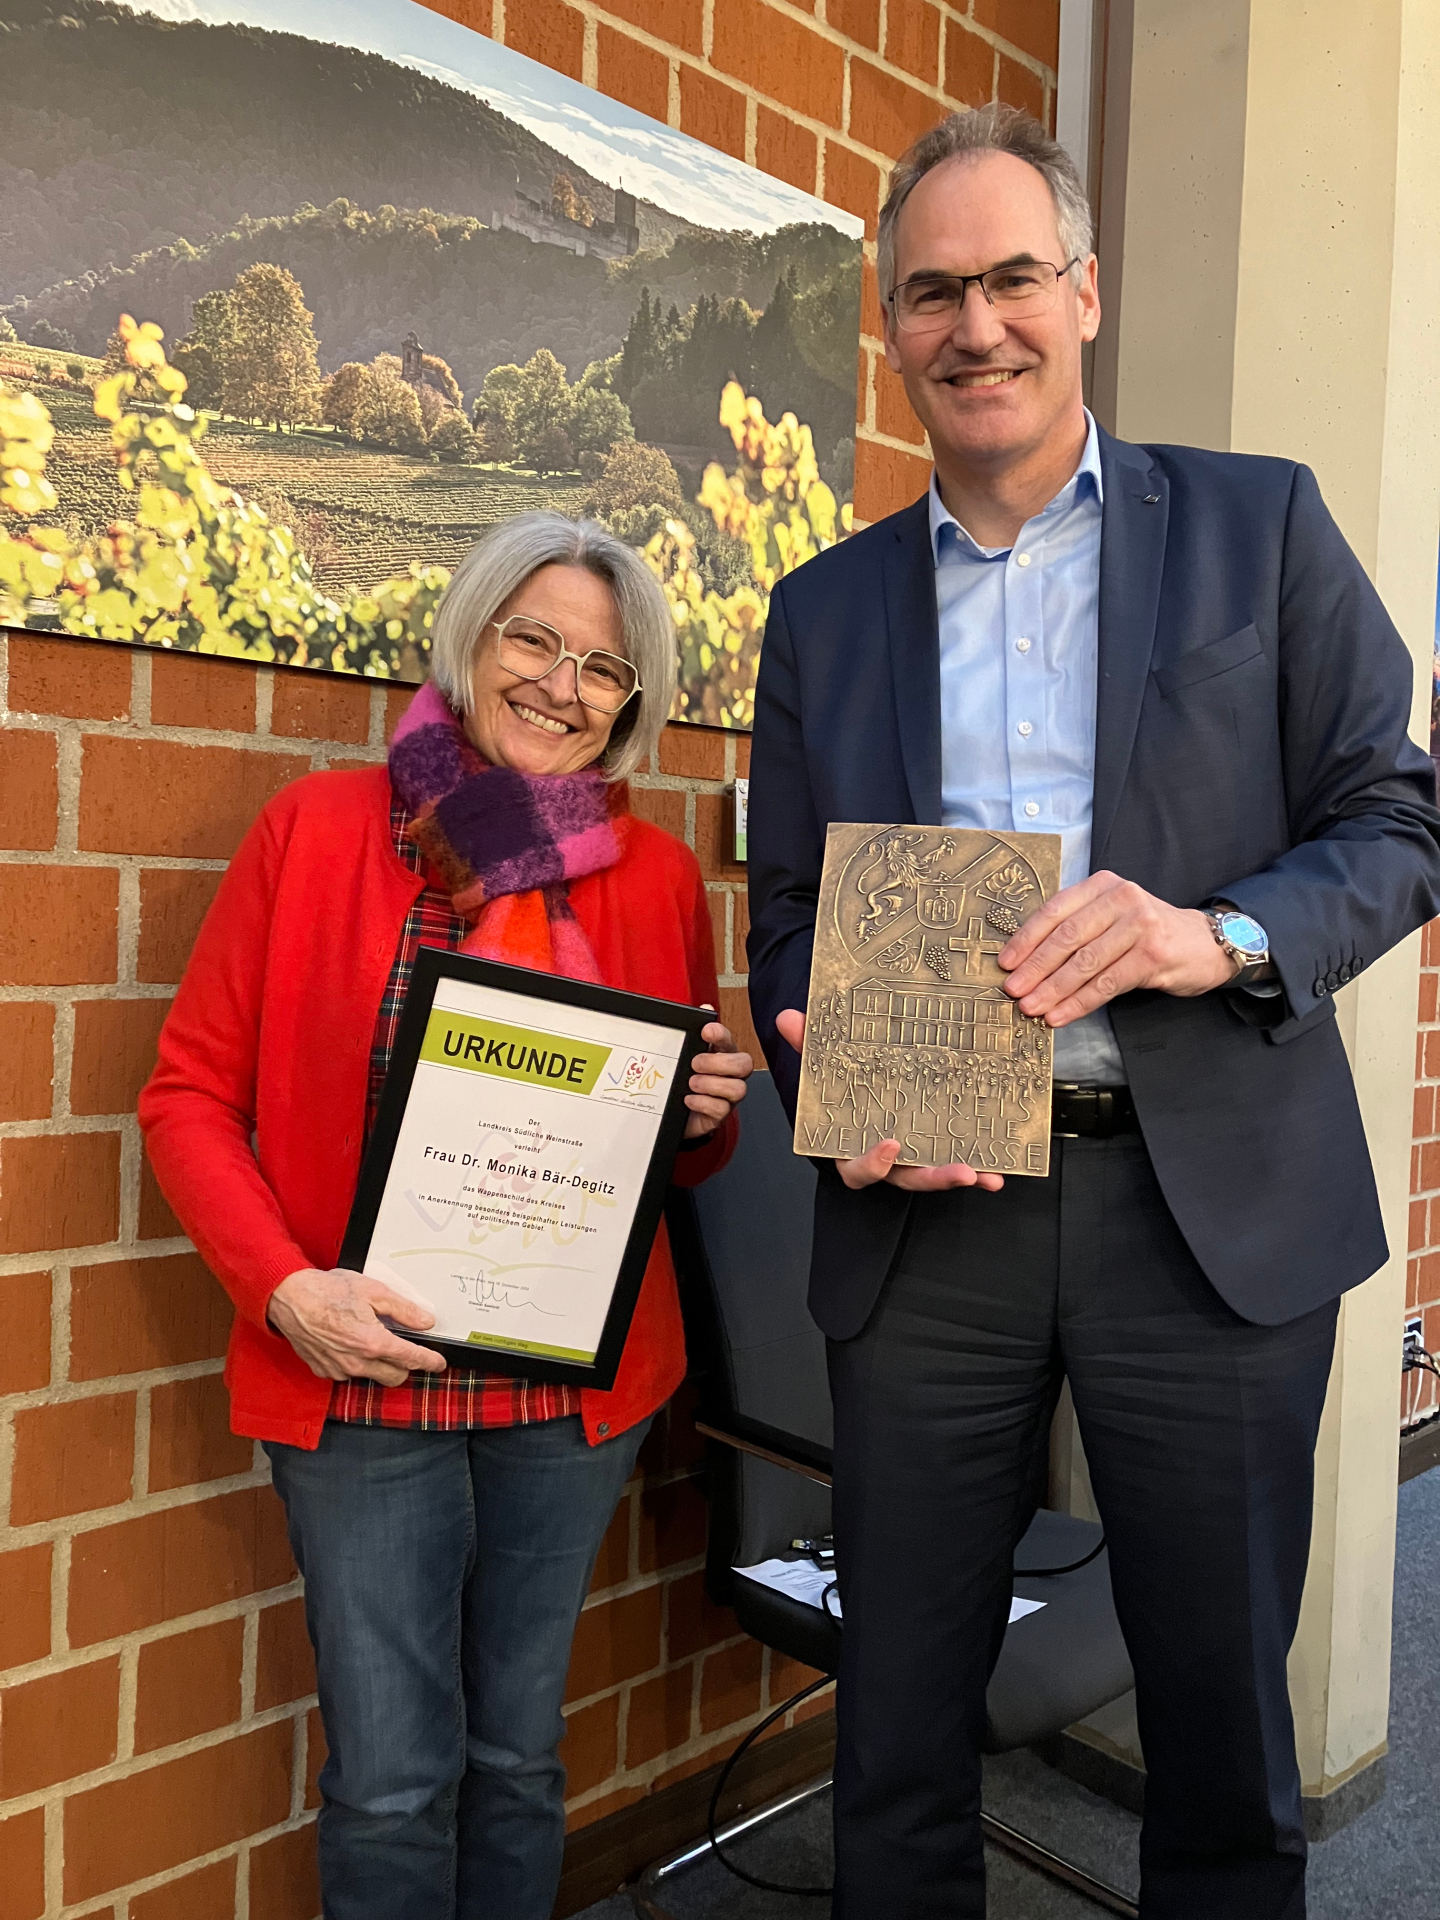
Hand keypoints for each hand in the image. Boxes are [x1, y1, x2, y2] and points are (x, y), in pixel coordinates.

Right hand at [266, 1267, 446, 1385]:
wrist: (289, 1298)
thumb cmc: (327, 1291)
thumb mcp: (373, 1291)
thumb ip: (403, 1309)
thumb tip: (425, 1321)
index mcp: (373, 1342)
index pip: (411, 1359)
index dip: (429, 1362)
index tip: (438, 1364)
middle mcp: (357, 1362)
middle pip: (395, 1377)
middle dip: (404, 1366)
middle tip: (403, 1348)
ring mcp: (339, 1370)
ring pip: (371, 1377)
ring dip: (379, 1365)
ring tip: (371, 1340)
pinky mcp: (324, 1371)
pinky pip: (348, 1375)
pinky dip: (355, 1364)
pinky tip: (349, 1344)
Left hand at [683, 1006, 752, 1138]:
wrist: (674, 1111)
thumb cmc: (683, 1079)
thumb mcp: (683, 1054)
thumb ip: (693, 1033)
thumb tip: (705, 1008)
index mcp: (722, 1054)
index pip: (729, 1040)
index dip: (721, 1034)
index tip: (706, 1032)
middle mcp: (730, 1074)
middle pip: (744, 1064)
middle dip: (719, 1063)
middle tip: (695, 1064)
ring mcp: (728, 1095)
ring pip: (738, 1088)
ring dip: (712, 1084)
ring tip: (691, 1083)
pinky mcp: (720, 1114)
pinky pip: (721, 1109)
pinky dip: (703, 1103)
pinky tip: (688, 1099)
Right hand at [775, 1010, 1003, 1192]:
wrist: (865, 1084)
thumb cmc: (843, 1085)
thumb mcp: (825, 1066)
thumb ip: (808, 1047)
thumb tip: (787, 1018)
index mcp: (854, 1147)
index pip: (858, 1170)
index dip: (872, 1164)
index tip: (890, 1145)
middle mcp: (888, 1160)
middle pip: (907, 1179)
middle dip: (933, 1177)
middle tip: (960, 1170)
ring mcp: (915, 1158)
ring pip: (936, 1175)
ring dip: (963, 1176)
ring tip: (986, 1173)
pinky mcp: (939, 1151)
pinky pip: (961, 1165)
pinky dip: (981, 1171)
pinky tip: (999, 1172)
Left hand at [997, 871, 1237, 1025]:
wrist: (1205, 943)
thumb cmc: (1148, 932)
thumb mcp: (1112, 916)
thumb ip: (1077, 927)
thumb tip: (1027, 961)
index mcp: (1103, 885)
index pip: (1055, 911)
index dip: (1026, 939)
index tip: (1005, 963)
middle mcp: (1121, 899)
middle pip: (1067, 937)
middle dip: (1035, 968)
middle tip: (1013, 991)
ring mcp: (1140, 925)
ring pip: (1085, 963)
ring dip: (1053, 990)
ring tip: (1032, 1008)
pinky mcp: (1152, 955)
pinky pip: (1106, 984)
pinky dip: (1079, 1003)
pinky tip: (1061, 1016)